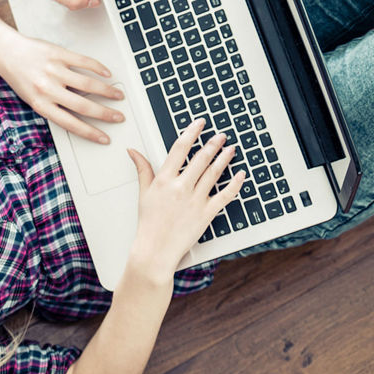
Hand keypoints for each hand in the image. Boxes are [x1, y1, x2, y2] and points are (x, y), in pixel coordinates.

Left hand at [0, 29, 125, 143]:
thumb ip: (53, 106)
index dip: (90, 133)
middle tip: (118, 117)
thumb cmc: (19, 76)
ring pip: (88, 83)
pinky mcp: (58, 53)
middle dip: (106, 114)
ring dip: (107, 91)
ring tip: (118, 95)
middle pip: (84, 105)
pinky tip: (107, 74)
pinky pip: (84, 61)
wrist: (6, 51)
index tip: (104, 138)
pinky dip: (98, 68)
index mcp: (40, 104)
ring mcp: (54, 70)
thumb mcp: (32, 98)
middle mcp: (47, 88)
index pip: (71, 124)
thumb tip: (80, 114)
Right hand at [124, 119, 244, 281]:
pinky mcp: (207, 213)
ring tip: (231, 148)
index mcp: (164, 179)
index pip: (180, 148)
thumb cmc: (148, 223)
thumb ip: (142, 169)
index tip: (199, 123)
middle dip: (213, 143)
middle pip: (200, 158)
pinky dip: (235, 183)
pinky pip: (225, 195)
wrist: (155, 250)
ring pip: (214, 173)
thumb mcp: (143, 193)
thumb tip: (133, 151)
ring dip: (224, 158)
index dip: (192, 132)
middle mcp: (181, 187)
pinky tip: (240, 174)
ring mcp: (195, 200)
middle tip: (221, 135)